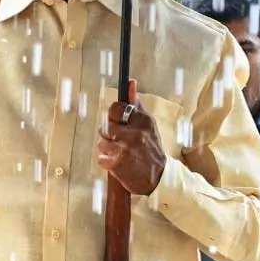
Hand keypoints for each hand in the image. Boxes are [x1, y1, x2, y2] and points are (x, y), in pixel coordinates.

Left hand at [97, 80, 165, 195]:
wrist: (159, 178)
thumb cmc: (151, 149)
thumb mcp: (148, 124)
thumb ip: (137, 104)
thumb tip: (130, 82)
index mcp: (143, 121)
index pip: (116, 108)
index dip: (113, 114)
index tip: (117, 120)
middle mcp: (134, 134)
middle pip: (106, 125)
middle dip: (109, 133)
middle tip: (119, 139)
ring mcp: (125, 150)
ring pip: (101, 143)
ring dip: (108, 149)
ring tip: (121, 153)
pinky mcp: (117, 164)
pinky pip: (101, 158)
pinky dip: (107, 162)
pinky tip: (119, 163)